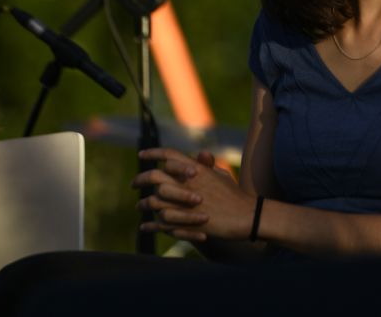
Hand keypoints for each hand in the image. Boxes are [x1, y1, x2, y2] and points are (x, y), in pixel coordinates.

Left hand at [136, 147, 257, 240]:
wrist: (246, 217)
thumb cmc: (235, 195)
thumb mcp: (221, 175)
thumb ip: (207, 166)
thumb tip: (200, 155)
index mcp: (196, 169)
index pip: (169, 154)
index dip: (153, 153)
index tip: (141, 155)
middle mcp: (187, 184)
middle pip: (154, 176)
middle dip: (140, 179)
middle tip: (134, 184)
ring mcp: (185, 203)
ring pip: (154, 201)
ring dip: (143, 204)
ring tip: (139, 207)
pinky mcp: (186, 222)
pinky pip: (161, 224)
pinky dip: (150, 226)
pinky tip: (145, 227)